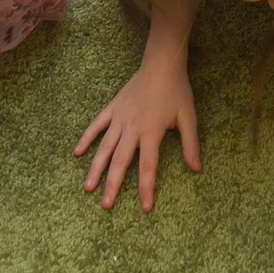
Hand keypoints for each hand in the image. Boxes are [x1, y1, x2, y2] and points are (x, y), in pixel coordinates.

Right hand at [75, 57, 199, 211]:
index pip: (148, 167)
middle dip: (113, 185)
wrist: (161, 64)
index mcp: (152, 132)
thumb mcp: (188, 118)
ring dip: (95, 168)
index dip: (146, 188)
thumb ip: (190, 145)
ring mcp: (120, 118)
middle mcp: (132, 127)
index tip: (144, 208)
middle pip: (120, 162)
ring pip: (104, 147)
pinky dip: (86, 138)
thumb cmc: (177, 91)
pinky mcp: (112, 108)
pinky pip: (96, 125)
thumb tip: (197, 169)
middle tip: (106, 206)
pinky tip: (77, 153)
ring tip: (87, 188)